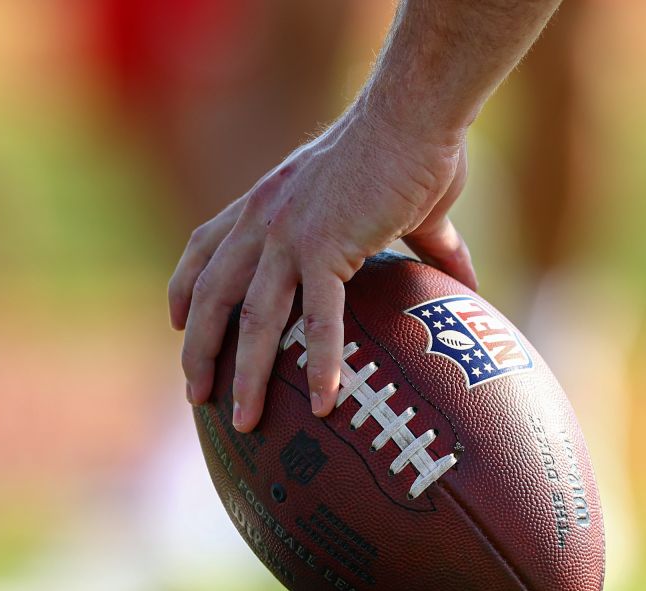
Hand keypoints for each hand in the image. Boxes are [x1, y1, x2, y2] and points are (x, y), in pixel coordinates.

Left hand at [168, 108, 477, 431]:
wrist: (414, 113)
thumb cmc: (411, 148)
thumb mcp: (394, 202)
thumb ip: (419, 244)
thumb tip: (467, 284)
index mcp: (264, 205)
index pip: (203, 250)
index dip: (185, 289)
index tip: (178, 324)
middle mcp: (262, 222)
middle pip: (211, 297)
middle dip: (198, 350)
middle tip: (197, 395)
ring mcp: (288, 236)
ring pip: (253, 319)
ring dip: (247, 375)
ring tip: (245, 421)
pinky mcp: (325, 247)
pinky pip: (318, 318)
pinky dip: (321, 361)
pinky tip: (327, 402)